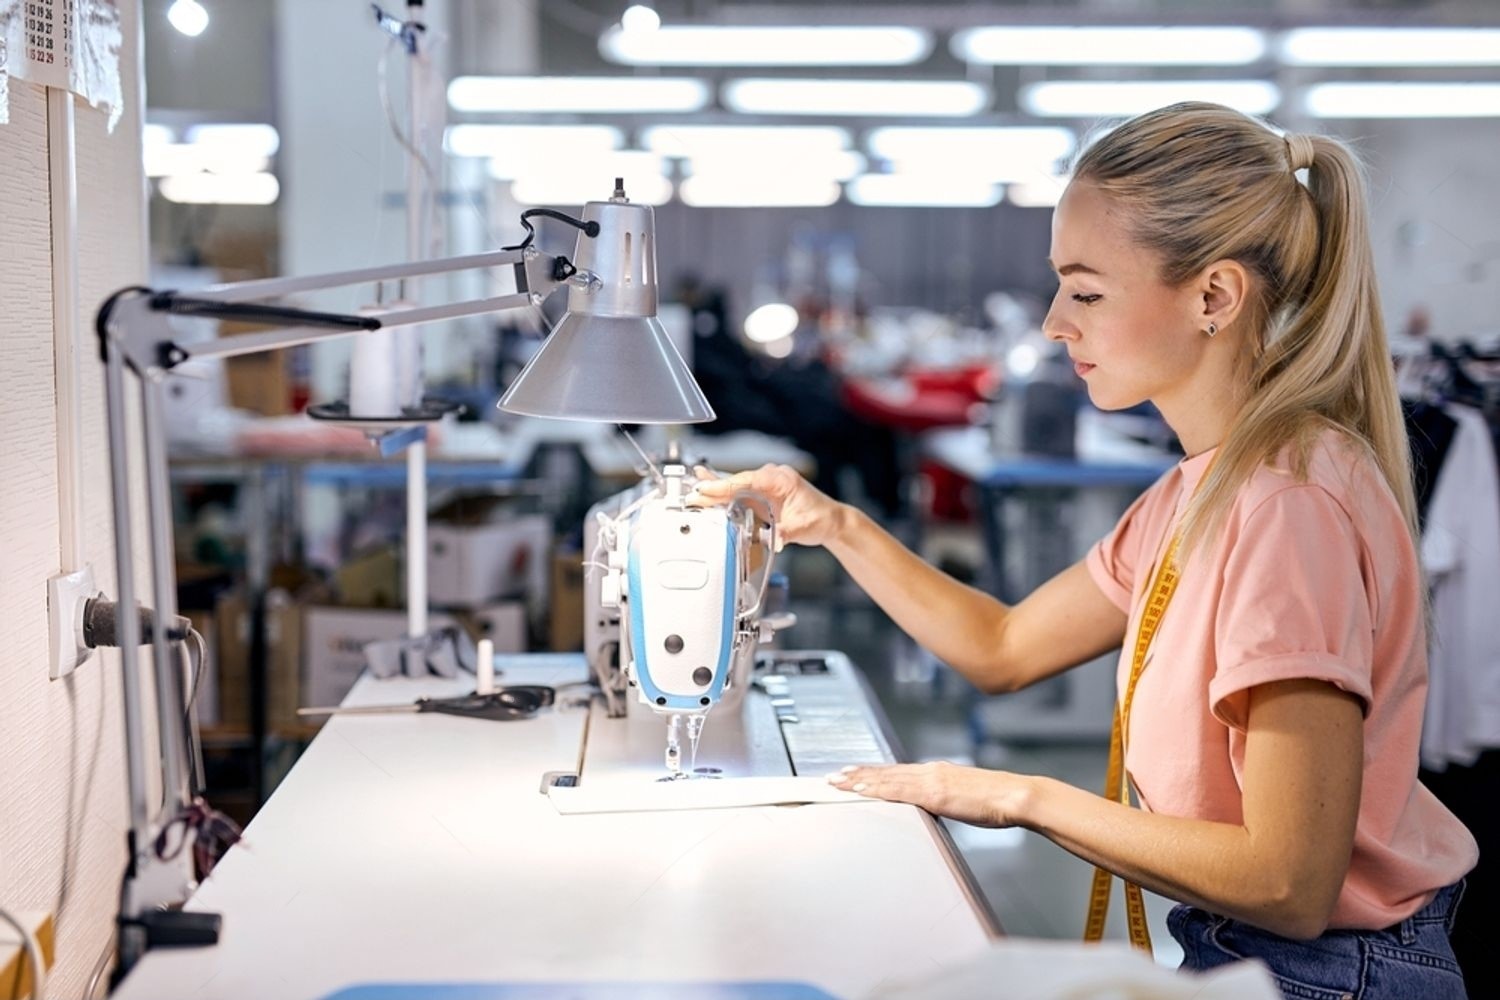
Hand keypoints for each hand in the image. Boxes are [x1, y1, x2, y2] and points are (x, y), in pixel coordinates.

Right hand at [690, 463, 846, 548]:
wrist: (830, 520)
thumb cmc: (820, 518)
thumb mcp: (804, 527)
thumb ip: (786, 533)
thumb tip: (774, 540)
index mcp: (780, 479)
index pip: (747, 480)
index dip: (725, 485)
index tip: (708, 489)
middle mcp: (770, 478)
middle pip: (736, 482)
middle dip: (714, 488)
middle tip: (692, 494)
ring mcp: (764, 486)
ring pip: (735, 486)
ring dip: (714, 491)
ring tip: (692, 491)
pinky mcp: (761, 495)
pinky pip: (739, 492)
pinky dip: (723, 494)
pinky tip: (706, 488)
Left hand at [827, 761, 1036, 828]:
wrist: (1014, 795)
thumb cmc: (996, 800)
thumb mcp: (965, 796)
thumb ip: (946, 798)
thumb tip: (934, 804)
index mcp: (937, 772)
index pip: (898, 772)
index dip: (874, 772)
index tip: (854, 773)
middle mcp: (930, 771)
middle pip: (886, 772)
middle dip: (858, 774)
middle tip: (834, 776)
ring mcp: (930, 780)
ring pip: (887, 779)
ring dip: (860, 780)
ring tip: (839, 782)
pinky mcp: (934, 793)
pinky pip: (898, 791)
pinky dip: (877, 789)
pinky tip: (862, 791)